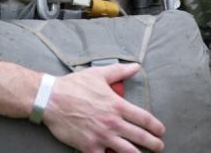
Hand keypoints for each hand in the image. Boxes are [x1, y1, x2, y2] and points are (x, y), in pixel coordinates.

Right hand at [42, 63, 164, 152]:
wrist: (50, 99)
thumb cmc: (73, 85)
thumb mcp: (98, 74)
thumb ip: (119, 71)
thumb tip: (136, 66)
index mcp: (117, 105)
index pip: (144, 119)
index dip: (156, 127)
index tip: (160, 130)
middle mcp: (112, 122)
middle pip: (141, 138)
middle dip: (154, 144)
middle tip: (158, 146)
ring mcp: (101, 136)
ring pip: (128, 152)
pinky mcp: (89, 147)